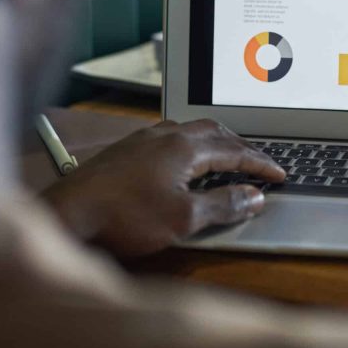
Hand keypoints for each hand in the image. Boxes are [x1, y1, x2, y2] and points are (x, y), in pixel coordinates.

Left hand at [41, 119, 284, 256]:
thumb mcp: (184, 218)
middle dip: (241, 145)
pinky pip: (169, 135)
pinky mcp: (126, 149)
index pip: (235, 151)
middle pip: (215, 130)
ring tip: (226, 155)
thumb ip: (224, 205)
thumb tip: (254, 197)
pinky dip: (190, 144)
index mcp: (184, 147)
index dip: (260, 163)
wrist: (68, 214)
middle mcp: (165, 135)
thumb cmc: (123, 217)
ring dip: (215, 140)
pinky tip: (183, 159)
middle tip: (257, 161)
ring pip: (190, 129)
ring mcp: (143, 139)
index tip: (279, 174)